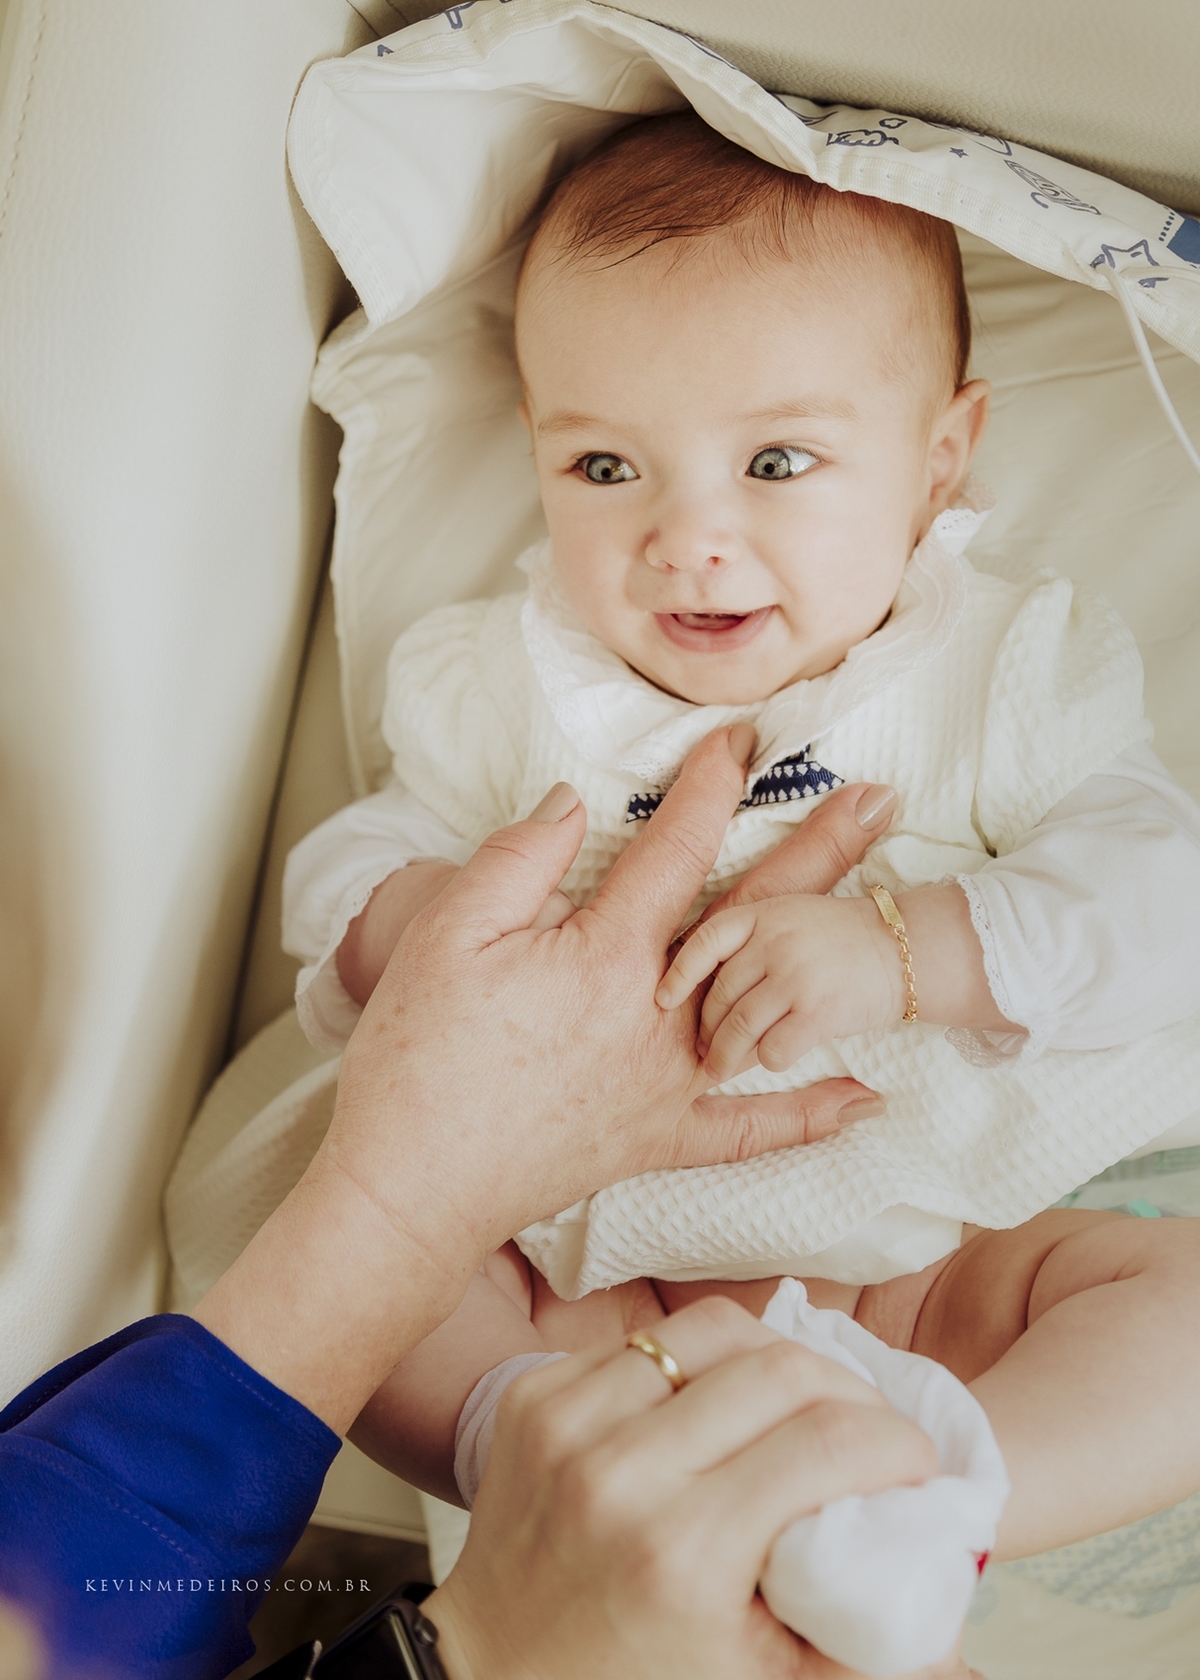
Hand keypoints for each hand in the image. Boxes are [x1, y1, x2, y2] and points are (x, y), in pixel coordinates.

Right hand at [195, 729, 892, 1430]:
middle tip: (878, 799)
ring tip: (883, 906)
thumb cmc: (419, 1054)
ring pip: (770, 999)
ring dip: (829, 947)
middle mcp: (658, 1015)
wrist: (413, 1181)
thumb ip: (519, 858)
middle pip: (754, 914)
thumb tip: (573, 800)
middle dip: (820, 848)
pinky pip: (748, 1130)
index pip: (676, 850)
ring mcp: (668, 1083)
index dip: (711, 786)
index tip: (743, 740)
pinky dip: (808, 1115)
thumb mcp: (447, 932)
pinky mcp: (659, 1139)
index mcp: (606, 954)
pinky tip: (866, 1099)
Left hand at [423, 1297, 970, 1679]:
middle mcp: (620, 1473)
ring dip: (775, 1357)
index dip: (897, 1443)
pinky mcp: (537, 1395)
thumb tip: (951, 1570)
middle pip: (781, 1368)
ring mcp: (569, 1422)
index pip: (826, 1443)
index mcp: (682, 1552)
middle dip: (852, 1391)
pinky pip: (645, 1340)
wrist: (494, 1672)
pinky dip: (695, 1364)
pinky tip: (710, 1404)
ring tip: (797, 1401)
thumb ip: (862, 1636)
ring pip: (713, 1329)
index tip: (915, 1463)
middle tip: (869, 1428)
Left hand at [660, 892, 903, 1080]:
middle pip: (720, 993)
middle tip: (701, 1048)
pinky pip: (772, 1048)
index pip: (706, 941)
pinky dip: (767, 1059)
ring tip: (718, 1067)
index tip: (663, 999)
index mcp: (763, 914)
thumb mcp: (790, 917)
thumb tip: (705, 981)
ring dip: (726, 1054)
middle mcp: (775, 941)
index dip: (681, 973)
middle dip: (706, 1027)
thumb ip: (751, 940)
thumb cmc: (841, 940)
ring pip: (740, 1026)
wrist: (905, 949)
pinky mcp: (817, 1011)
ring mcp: (795, 975)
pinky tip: (774, 1057)